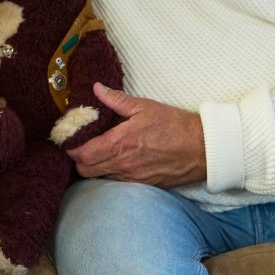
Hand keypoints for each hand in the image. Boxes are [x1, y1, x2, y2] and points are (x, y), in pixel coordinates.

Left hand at [66, 83, 206, 188]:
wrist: (202, 149)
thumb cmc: (175, 125)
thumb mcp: (145, 106)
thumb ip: (117, 100)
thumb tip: (96, 89)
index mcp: (121, 143)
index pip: (83, 154)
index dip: (72, 148)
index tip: (72, 139)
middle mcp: (123, 165)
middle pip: (85, 170)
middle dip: (79, 160)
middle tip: (82, 146)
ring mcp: (133, 178)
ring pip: (99, 178)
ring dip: (94, 167)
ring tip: (98, 152)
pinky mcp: (142, 185)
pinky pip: (117, 183)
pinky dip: (110, 174)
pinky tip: (116, 161)